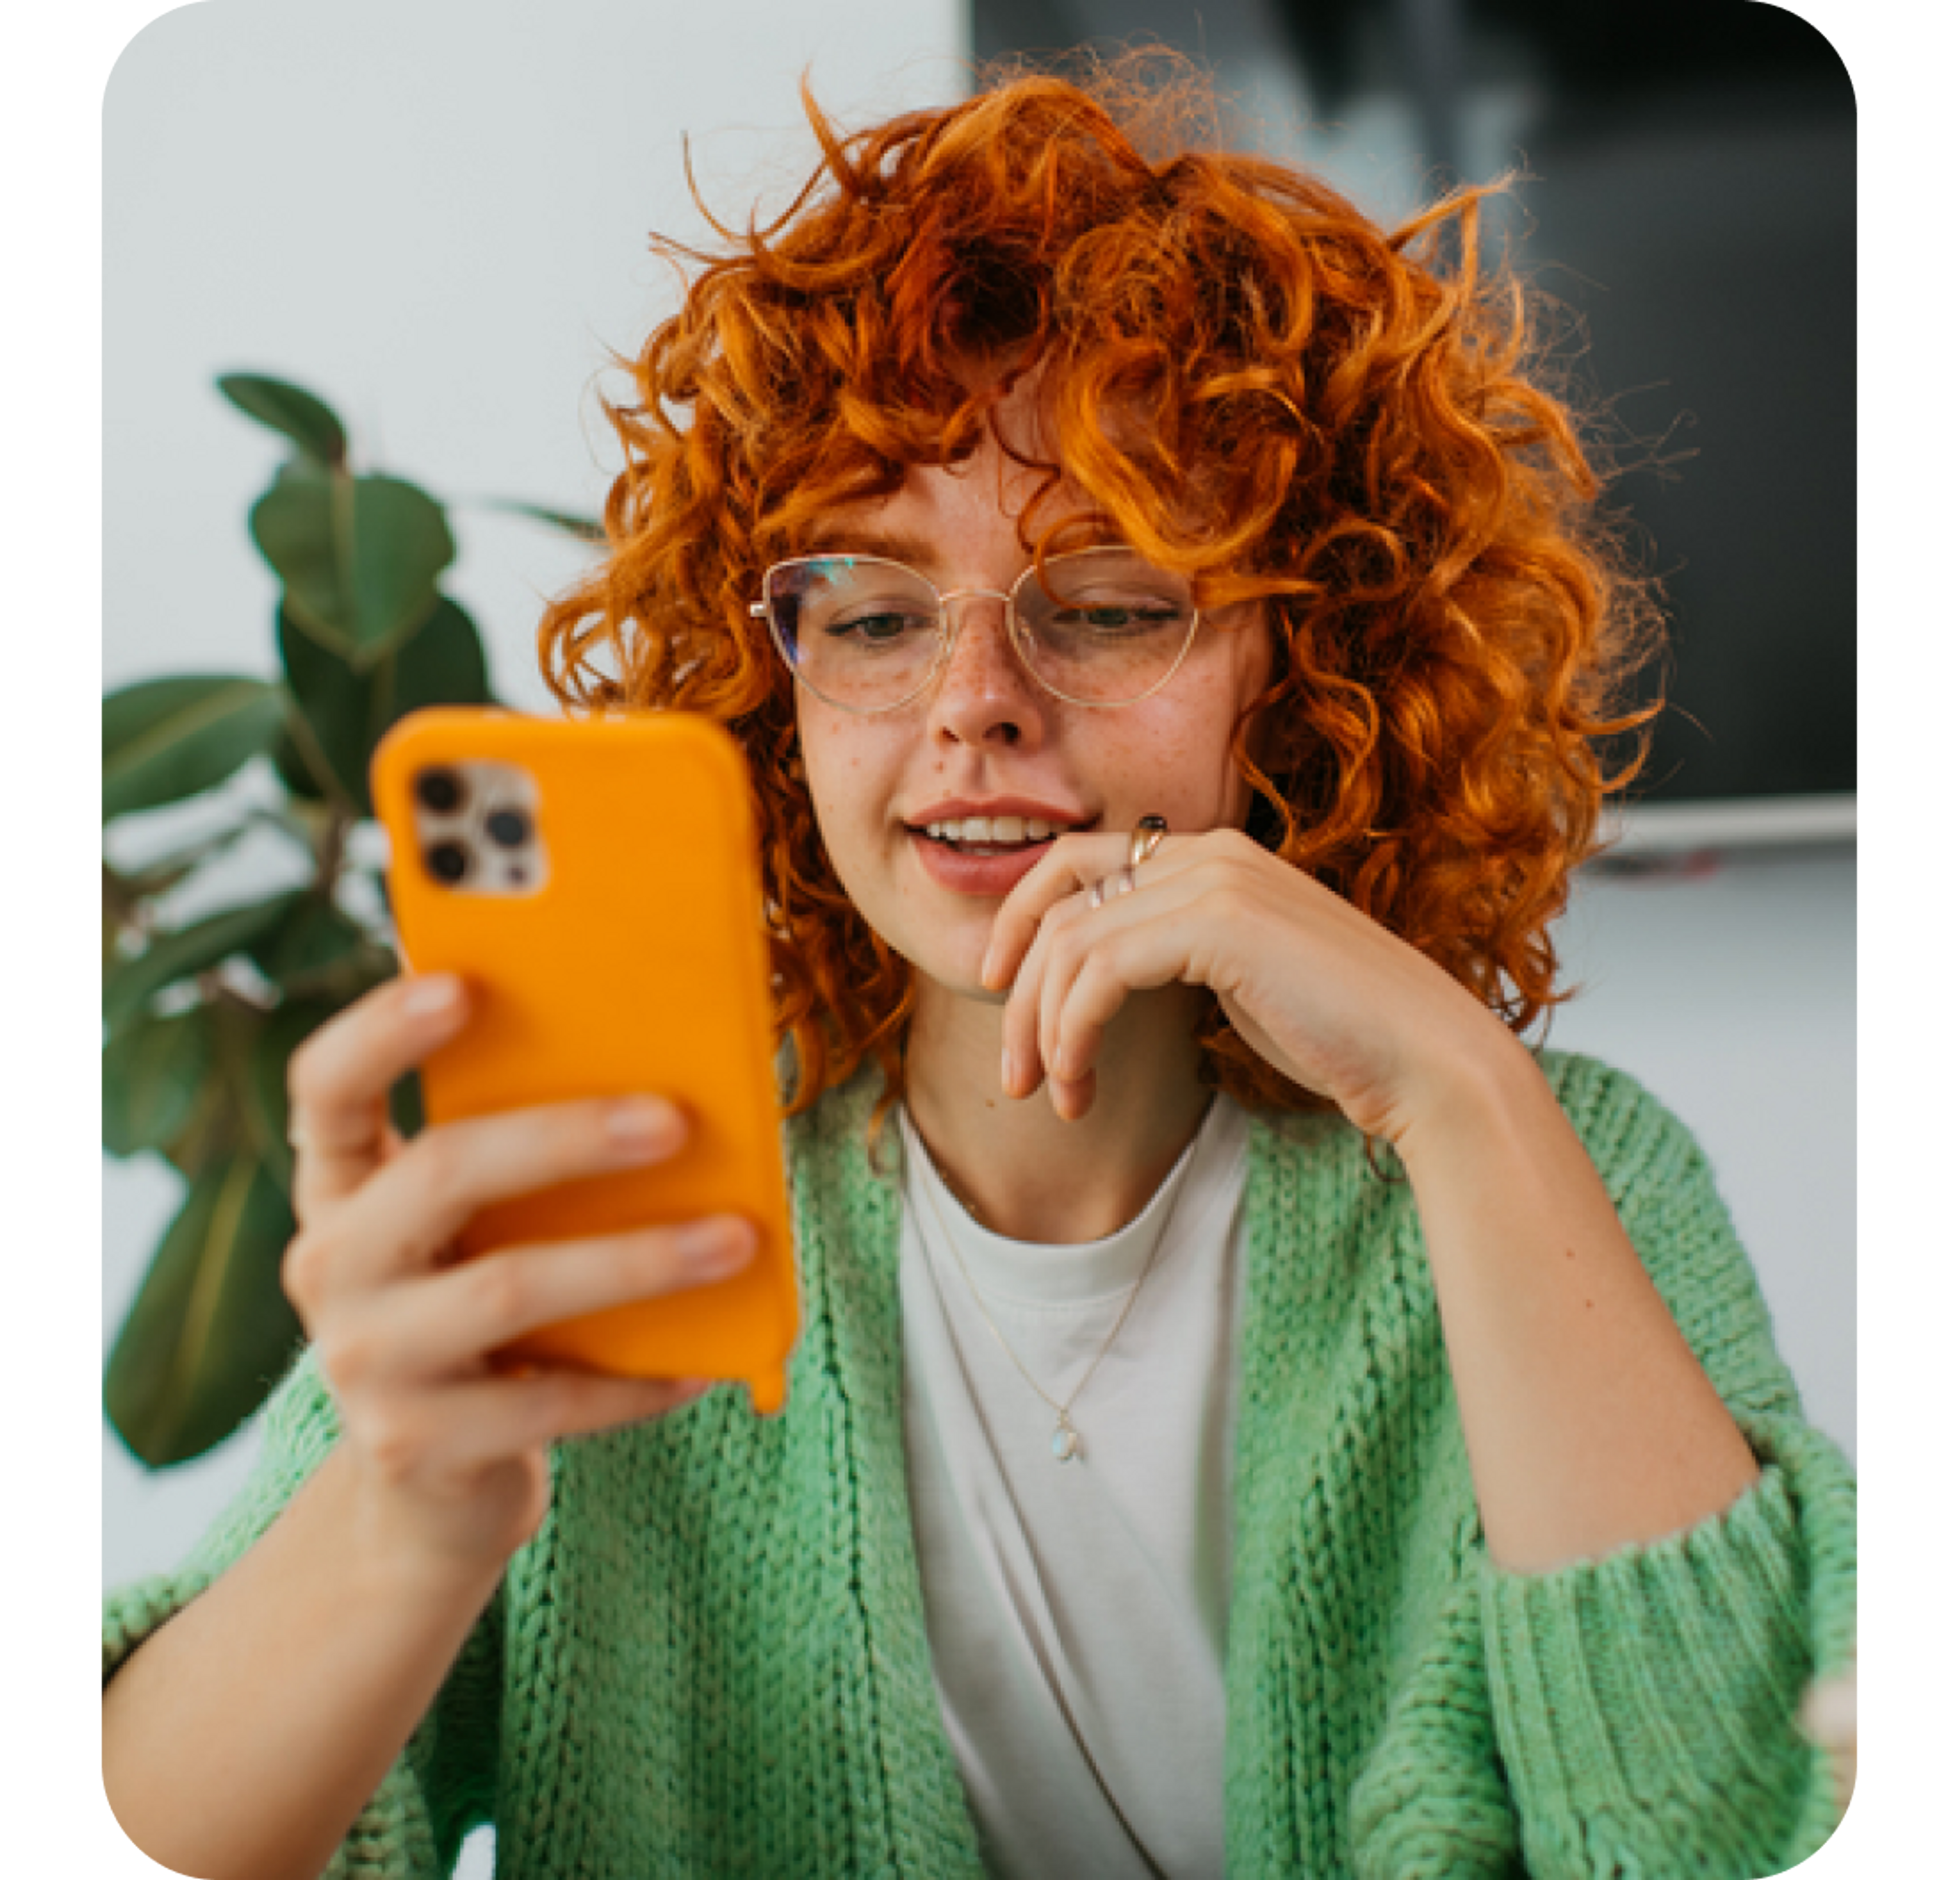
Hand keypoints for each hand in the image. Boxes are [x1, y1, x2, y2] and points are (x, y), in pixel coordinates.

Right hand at [279, 973, 756, 1579]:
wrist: (436, 1487)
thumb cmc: (485, 1315)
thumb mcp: (477, 1230)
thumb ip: (519, 1157)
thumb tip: (657, 1067)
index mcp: (340, 1187)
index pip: (327, 1088)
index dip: (381, 1030)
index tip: (460, 982)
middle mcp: (329, 1264)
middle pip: (443, 1172)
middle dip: (567, 1138)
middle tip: (674, 1119)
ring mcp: (365, 1361)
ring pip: (509, 1289)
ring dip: (635, 1261)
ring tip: (737, 1239)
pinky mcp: (414, 1445)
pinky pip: (550, 1401)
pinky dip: (638, 1379)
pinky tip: (706, 1362)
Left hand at [980, 827, 1505, 1141]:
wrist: (1425, 1058)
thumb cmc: (1338, 1034)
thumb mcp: (1237, 979)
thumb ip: (1172, 954)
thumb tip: (1097, 976)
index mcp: (1212, 857)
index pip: (1076, 861)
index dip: (1020, 920)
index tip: (1001, 991)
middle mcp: (1208, 852)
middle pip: (1059, 902)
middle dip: (1019, 995)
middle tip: (1014, 1079)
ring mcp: (1215, 881)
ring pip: (1071, 943)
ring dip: (1042, 1030)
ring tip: (1054, 1098)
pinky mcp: (1218, 925)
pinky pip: (1100, 971)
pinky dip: (1072, 1034)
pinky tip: (1080, 1085)